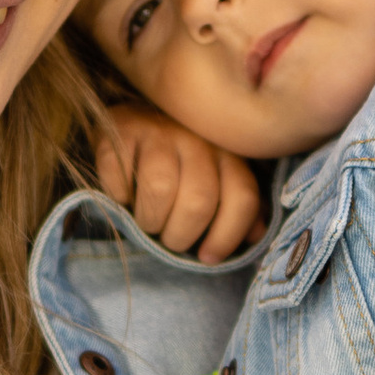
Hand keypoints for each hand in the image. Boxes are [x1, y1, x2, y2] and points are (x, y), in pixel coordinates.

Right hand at [95, 108, 264, 259]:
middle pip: (198, 200)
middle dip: (181, 235)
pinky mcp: (122, 128)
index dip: (227, 235)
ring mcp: (159, 130)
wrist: (134, 116)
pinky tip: (123, 197)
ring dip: (149, 219)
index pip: (242, 197)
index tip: (207, 257)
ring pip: (160, 189)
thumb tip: (256, 235)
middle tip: (169, 239)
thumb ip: (236, 206)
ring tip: (146, 222)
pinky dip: (118, 196)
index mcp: (228, 153)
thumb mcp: (215, 178)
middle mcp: (197, 138)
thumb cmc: (179, 160)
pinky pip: (120, 174)